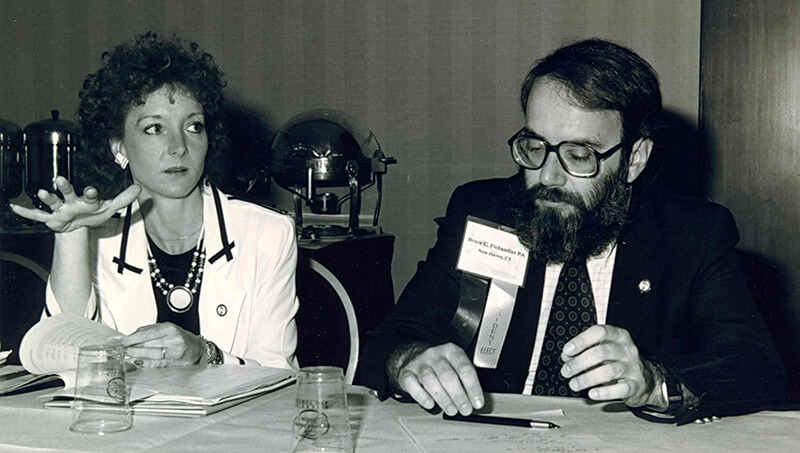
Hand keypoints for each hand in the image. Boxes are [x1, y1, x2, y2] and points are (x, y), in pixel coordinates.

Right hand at [9, 176, 140, 232]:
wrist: (78, 224)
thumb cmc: (93, 213)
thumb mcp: (110, 209)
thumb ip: (124, 199)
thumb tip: (140, 187)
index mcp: (87, 199)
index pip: (90, 196)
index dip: (92, 194)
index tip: (92, 191)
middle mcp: (72, 201)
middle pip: (68, 192)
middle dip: (65, 187)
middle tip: (60, 179)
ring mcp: (60, 209)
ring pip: (52, 202)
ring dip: (47, 197)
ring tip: (41, 192)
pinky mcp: (50, 218)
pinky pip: (37, 215)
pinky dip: (26, 212)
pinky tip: (14, 207)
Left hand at [119, 322, 206, 366]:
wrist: (198, 350)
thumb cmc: (181, 338)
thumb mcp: (167, 328)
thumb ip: (149, 331)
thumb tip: (130, 336)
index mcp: (169, 329)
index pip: (146, 334)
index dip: (131, 339)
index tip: (121, 342)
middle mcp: (172, 340)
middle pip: (146, 345)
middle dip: (131, 348)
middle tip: (121, 349)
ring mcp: (173, 353)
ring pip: (150, 355)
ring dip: (136, 356)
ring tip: (128, 355)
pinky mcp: (173, 364)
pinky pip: (155, 364)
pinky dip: (145, 363)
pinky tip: (138, 361)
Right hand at [391, 343, 483, 415]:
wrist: (414, 357)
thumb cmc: (440, 365)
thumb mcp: (455, 365)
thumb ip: (465, 381)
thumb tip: (475, 401)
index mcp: (451, 351)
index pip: (464, 368)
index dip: (473, 387)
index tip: (477, 402)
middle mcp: (435, 355)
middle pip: (447, 375)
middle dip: (458, 395)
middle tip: (465, 409)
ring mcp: (419, 363)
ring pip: (430, 380)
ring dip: (443, 398)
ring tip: (451, 410)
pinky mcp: (406, 373)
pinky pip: (412, 384)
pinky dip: (421, 396)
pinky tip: (430, 404)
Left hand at [560, 325, 662, 407]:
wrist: (645, 380)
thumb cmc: (619, 362)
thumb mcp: (603, 351)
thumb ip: (584, 351)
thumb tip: (566, 357)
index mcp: (619, 336)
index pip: (599, 332)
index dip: (581, 341)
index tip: (567, 351)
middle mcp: (627, 350)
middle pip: (601, 353)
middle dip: (579, 363)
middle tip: (566, 371)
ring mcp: (633, 368)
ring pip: (608, 371)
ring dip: (586, 378)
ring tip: (574, 384)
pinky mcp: (635, 385)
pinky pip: (619, 389)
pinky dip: (603, 392)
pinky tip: (592, 393)